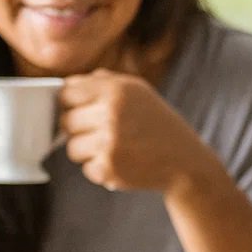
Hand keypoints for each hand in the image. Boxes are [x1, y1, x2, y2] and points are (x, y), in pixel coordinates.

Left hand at [60, 69, 217, 194]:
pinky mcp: (109, 168)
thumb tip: (67, 85)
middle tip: (105, 133)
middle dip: (80, 129)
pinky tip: (123, 163)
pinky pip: (85, 168)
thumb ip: (104, 82)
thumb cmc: (158, 126)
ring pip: (72, 147)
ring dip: (89, 151)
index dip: (72, 103)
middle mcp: (111, 113)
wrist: (186, 164)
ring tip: (115, 149)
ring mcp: (109, 142)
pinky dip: (101, 169)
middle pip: (65, 121)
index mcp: (116, 90)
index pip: (67, 93)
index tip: (83, 111)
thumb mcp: (139, 92)